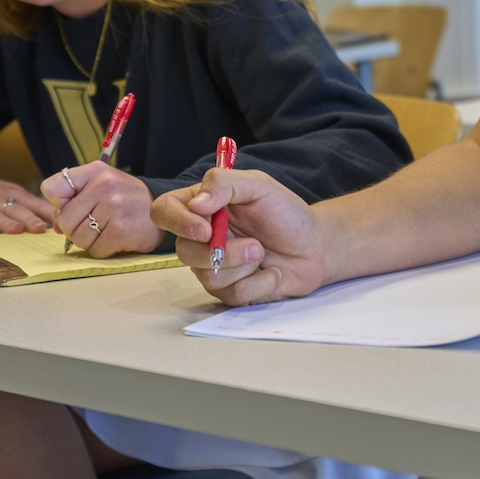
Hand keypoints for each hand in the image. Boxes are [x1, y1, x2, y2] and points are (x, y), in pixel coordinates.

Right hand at [0, 167, 52, 234]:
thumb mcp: (10, 192)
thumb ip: (31, 207)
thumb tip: (57, 223)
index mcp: (15, 194)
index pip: (35, 203)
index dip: (48, 213)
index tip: (61, 222)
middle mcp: (1, 199)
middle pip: (17, 209)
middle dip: (29, 218)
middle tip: (41, 228)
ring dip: (7, 223)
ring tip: (16, 230)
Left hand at [40, 162, 161, 256]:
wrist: (163, 210)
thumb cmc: (125, 200)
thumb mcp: (101, 187)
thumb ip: (73, 201)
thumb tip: (56, 226)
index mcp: (95, 171)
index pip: (51, 189)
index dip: (58, 204)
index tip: (75, 206)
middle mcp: (104, 185)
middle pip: (64, 220)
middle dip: (75, 228)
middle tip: (95, 224)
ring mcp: (114, 207)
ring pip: (78, 238)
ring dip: (90, 241)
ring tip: (107, 230)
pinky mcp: (121, 230)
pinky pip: (95, 250)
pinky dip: (103, 250)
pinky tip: (117, 239)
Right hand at [150, 167, 324, 305]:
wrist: (315, 246)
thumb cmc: (285, 213)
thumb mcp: (259, 186)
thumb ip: (224, 184)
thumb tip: (195, 205)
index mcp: (201, 207)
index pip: (164, 211)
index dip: (177, 222)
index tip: (205, 229)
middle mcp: (201, 238)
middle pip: (183, 251)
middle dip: (223, 251)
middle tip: (255, 245)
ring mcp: (213, 266)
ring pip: (207, 276)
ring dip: (243, 265)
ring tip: (264, 253)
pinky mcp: (229, 291)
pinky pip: (231, 294)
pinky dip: (258, 282)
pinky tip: (272, 272)